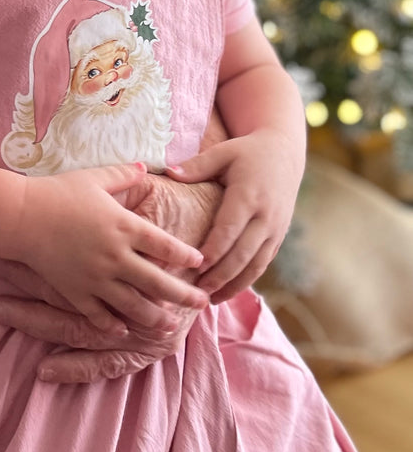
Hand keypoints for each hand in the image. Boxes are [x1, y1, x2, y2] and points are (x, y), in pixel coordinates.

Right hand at [15, 163, 206, 333]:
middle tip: (203, 303)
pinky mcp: (76, 292)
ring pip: (134, 305)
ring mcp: (96, 278)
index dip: (186, 255)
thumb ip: (124, 174)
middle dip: (184, 295)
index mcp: (124, 226)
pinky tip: (123, 329)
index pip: (165, 245)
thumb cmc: (58, 192)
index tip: (201, 262)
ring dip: (155, 317)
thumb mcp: (95, 177)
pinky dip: (112, 324)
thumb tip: (146, 168)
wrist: (21, 215)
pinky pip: (99, 315)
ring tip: (170, 325)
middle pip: (159, 282)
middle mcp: (116, 256)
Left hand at [167, 127, 303, 301]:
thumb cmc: (247, 152)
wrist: (284, 153)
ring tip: (211, 300)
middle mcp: (266, 216)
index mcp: (249, 195)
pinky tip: (228, 290)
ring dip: (235, 284)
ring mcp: (276, 229)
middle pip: (243, 253)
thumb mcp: (223, 152)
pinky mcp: (279, 236)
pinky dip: (247, 279)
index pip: (229, 229)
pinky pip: (263, 263)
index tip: (194, 267)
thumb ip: (196, 166)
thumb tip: (167, 173)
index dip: (214, 251)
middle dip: (221, 276)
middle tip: (197, 292)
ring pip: (256, 264)